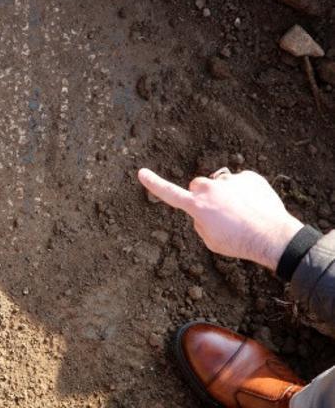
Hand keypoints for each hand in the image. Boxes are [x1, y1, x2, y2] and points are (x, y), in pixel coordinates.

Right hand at [137, 168, 303, 270]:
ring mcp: (230, 181)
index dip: (154, 184)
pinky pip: (241, 182)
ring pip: (220, 184)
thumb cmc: (240, 243)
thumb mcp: (210, 241)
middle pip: (197, 185)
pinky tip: (254, 207)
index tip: (142, 173)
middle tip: (217, 212)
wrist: (273, 236)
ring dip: (225, 194)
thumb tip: (203, 212)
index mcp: (197, 206)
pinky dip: (246, 193)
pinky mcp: (249, 177)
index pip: (169, 193)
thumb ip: (200, 223)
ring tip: (242, 213)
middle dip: (202, 194)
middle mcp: (210, 189)